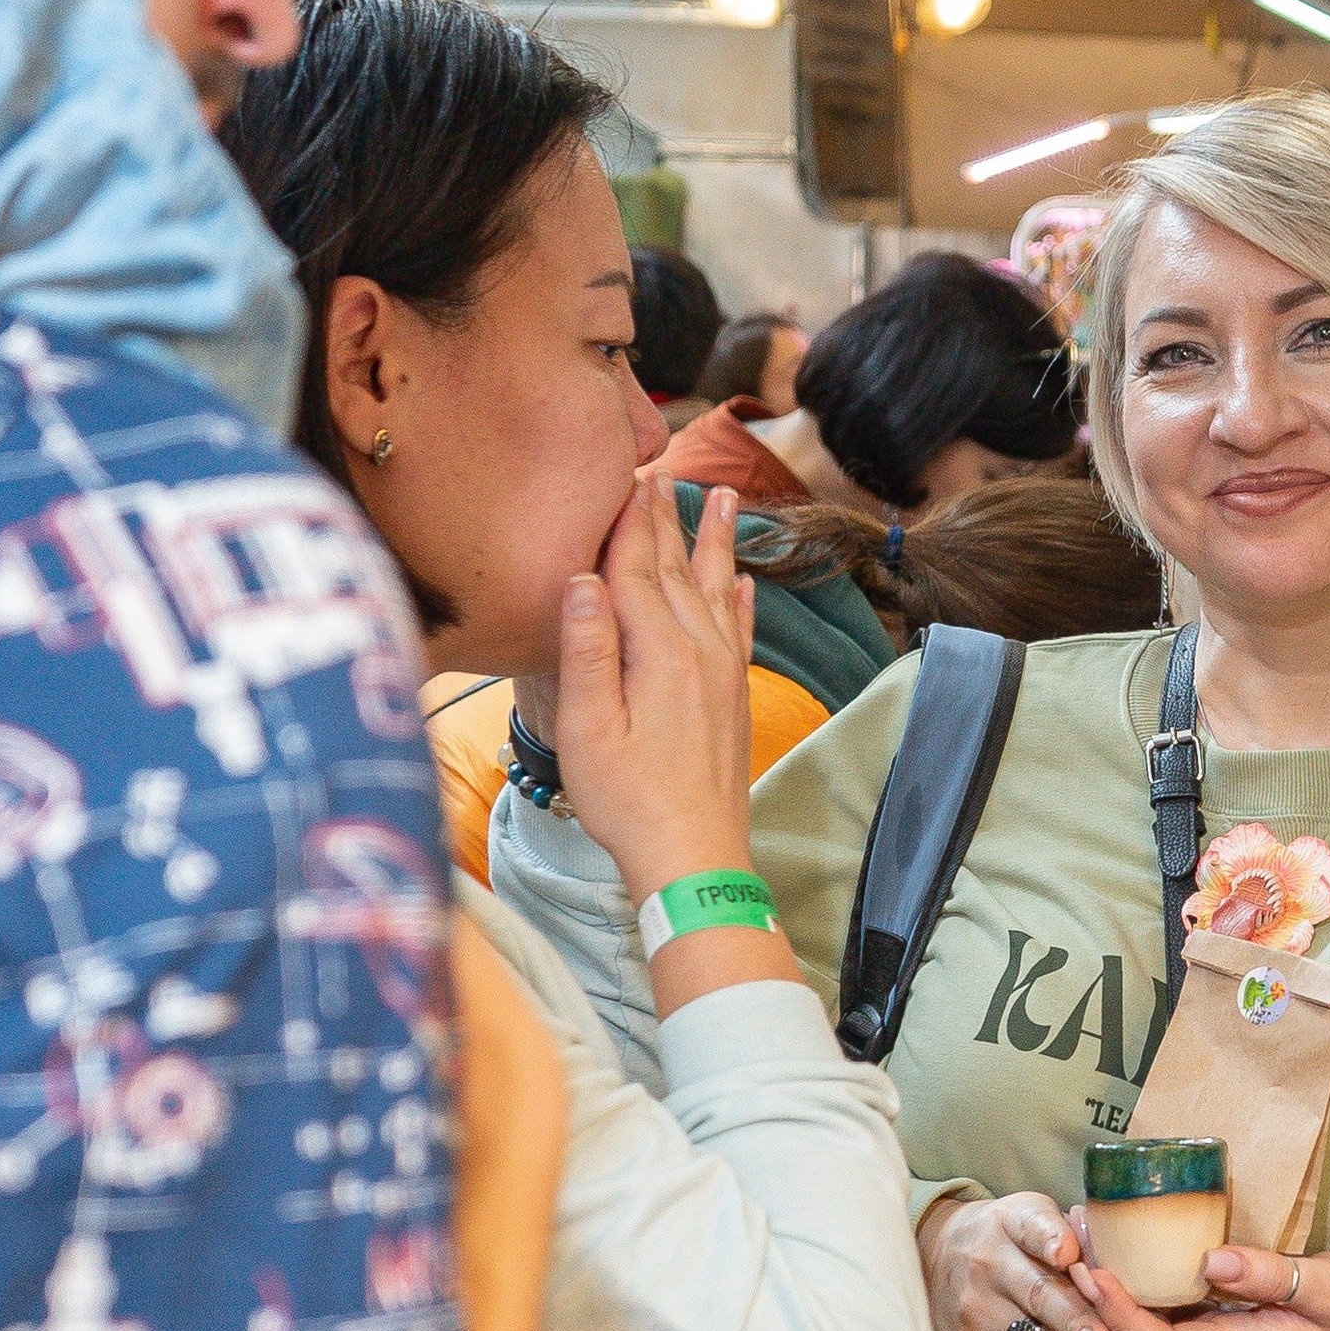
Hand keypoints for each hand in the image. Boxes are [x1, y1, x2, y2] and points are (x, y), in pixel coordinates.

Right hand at [551, 472, 754, 908]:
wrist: (694, 860)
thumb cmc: (628, 802)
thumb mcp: (586, 727)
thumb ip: (586, 649)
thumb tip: (583, 579)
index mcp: (659, 652)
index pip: (637, 569)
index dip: (627, 521)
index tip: (624, 475)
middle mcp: (700, 652)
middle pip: (678, 569)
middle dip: (665, 518)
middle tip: (659, 470)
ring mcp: (723, 675)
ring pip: (718, 590)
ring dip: (715, 543)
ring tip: (720, 498)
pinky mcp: (734, 699)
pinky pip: (741, 632)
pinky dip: (742, 600)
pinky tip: (745, 582)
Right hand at [921, 1193, 1164, 1330]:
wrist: (935, 1259)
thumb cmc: (1008, 1239)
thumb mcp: (1031, 1215)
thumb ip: (1077, 1235)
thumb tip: (1139, 1268)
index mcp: (1010, 1223)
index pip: (1030, 1226)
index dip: (1050, 1239)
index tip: (1069, 1254)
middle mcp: (990, 1266)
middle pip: (1041, 1297)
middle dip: (1083, 1326)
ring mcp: (979, 1313)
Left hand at [1075, 1238, 1329, 1330]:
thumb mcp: (1325, 1289)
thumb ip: (1271, 1277)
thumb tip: (1213, 1261)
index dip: (1121, 1314)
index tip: (1095, 1273)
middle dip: (1097, 1298)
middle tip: (1070, 1242)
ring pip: (1138, 1328)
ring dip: (1106, 1290)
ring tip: (1079, 1236)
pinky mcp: (1203, 1328)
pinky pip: (1153, 1315)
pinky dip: (1128, 1285)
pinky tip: (1112, 1247)